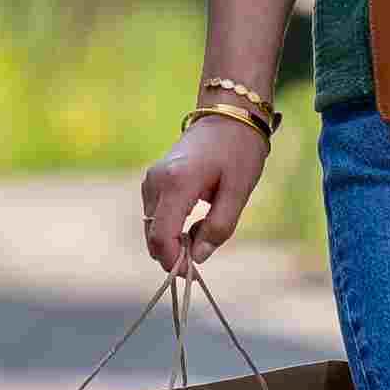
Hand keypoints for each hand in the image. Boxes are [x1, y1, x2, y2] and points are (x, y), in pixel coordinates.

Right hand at [139, 115, 269, 274]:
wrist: (229, 114)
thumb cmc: (239, 150)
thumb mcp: (239, 191)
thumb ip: (219, 227)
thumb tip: (198, 258)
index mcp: (176, 183)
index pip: (161, 236)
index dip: (173, 261)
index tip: (191, 275)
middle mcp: (155, 181)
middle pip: (152, 235)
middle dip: (172, 255)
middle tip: (200, 263)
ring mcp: (151, 179)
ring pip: (152, 227)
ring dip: (172, 241)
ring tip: (203, 237)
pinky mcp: (153, 180)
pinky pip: (156, 215)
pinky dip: (170, 227)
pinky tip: (194, 225)